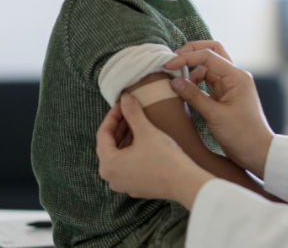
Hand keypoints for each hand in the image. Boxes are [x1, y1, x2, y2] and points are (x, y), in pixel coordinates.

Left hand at [96, 94, 213, 209]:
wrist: (184, 182)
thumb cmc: (164, 159)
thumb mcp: (146, 131)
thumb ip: (132, 113)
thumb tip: (125, 99)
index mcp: (108, 164)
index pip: (103, 134)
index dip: (112, 116)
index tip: (121, 104)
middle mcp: (111, 178)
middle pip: (109, 146)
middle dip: (119, 127)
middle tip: (129, 112)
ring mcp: (124, 184)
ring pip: (119, 156)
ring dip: (126, 139)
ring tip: (137, 124)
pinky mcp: (137, 187)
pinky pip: (129, 166)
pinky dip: (133, 152)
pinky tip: (145, 142)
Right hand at [163, 48, 274, 178]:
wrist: (257, 152)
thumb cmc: (242, 135)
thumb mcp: (215, 116)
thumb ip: (194, 97)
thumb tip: (174, 82)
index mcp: (237, 77)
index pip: (209, 56)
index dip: (186, 57)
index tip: (168, 65)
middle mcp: (235, 77)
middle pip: (212, 53)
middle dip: (192, 53)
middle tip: (172, 60)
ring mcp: (231, 86)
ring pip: (208, 68)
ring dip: (192, 70)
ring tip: (176, 81)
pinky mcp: (225, 96)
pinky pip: (208, 82)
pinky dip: (196, 83)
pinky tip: (185, 90)